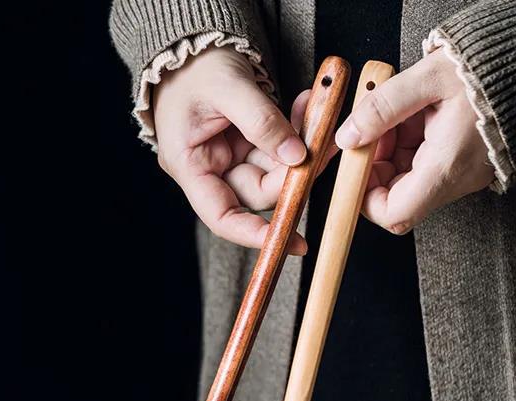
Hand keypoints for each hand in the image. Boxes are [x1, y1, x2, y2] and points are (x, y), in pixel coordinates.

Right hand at [153, 45, 310, 252]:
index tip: (288, 241)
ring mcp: (229, 158)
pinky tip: (310, 108)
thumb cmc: (196, 67)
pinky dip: (298, 131)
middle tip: (325, 146)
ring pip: (275, 170)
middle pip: (258, 192)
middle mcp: (210, 170)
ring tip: (320, 113)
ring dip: (303, 147)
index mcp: (190, 167)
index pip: (223, 216)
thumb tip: (297, 157)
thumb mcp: (228, 88)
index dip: (254, 234)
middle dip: (294, 173)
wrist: (191, 43)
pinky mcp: (246, 143)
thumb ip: (262, 122)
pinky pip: (278, 148)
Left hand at [335, 49, 493, 233]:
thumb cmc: (487, 67)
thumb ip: (383, 107)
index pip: (394, 214)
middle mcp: (456, 178)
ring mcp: (461, 173)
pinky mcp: (463, 162)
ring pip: (408, 181)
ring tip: (398, 116)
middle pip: (397, 198)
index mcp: (446, 166)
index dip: (365, 200)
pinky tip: (413, 117)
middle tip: (375, 132)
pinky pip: (425, 166)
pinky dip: (409, 145)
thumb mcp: (430, 77)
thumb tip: (348, 137)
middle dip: (376, 168)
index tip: (356, 169)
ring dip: (391, 152)